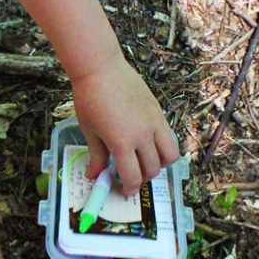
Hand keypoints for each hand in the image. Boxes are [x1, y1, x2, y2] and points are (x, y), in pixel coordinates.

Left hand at [71, 55, 179, 195]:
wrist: (100, 68)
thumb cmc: (89, 98)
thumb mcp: (89, 130)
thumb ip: (96, 155)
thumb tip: (94, 175)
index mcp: (122, 143)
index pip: (133, 177)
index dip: (130, 188)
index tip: (125, 190)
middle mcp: (143, 135)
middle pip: (152, 169)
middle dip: (142, 178)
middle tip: (130, 175)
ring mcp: (154, 122)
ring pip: (169, 155)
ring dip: (159, 164)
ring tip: (145, 161)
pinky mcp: (158, 111)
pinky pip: (169, 136)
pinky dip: (163, 146)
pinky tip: (148, 143)